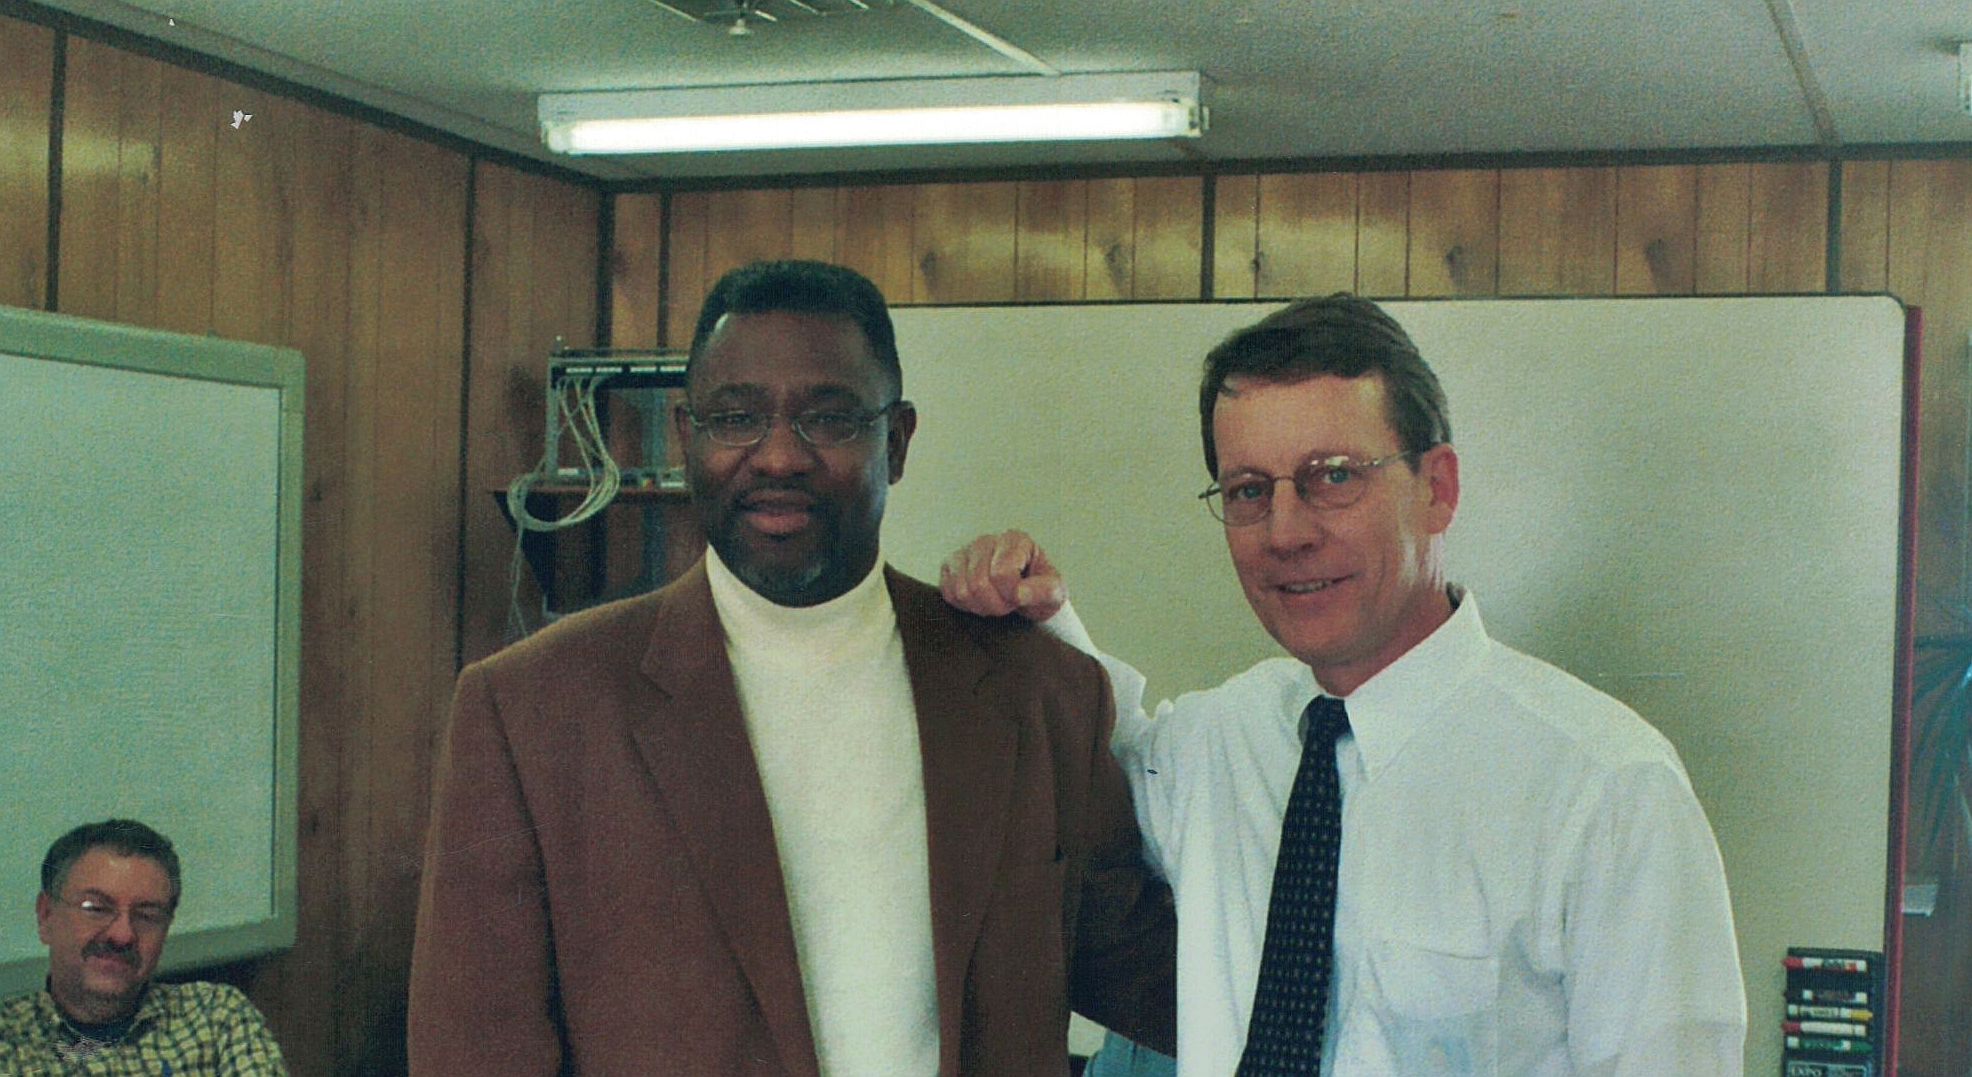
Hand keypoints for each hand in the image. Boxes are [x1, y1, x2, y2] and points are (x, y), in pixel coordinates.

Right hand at [940, 530, 1065, 621]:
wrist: (1025, 598)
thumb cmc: (1039, 591)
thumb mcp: (1055, 593)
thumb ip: (1044, 590)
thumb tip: (1020, 592)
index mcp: (1015, 541)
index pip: (1001, 573)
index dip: (1011, 595)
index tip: (1020, 598)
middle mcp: (987, 541)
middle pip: (979, 583)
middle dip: (995, 604)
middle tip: (1008, 604)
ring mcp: (964, 552)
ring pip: (962, 590)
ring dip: (980, 606)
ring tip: (995, 601)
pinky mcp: (949, 567)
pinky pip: (948, 592)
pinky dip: (964, 605)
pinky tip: (979, 600)